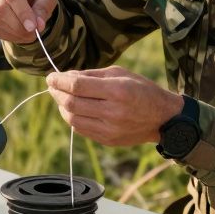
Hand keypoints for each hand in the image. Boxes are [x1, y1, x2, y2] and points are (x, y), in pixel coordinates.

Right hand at [0, 0, 57, 43]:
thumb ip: (43, 9)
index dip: (22, 12)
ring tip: (28, 34)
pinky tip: (17, 35)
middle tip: (32, 34)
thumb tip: (38, 26)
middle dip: (18, 25)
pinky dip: (6, 36)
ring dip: (13, 32)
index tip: (33, 27)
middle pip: (0, 8)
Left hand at [45, 66, 183, 146]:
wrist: (163, 118)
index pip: (77, 86)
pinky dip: (72, 118)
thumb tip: (66, 76)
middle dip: (56, 93)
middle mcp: (112, 111)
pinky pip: (81, 129)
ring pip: (72, 119)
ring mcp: (110, 129)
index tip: (51, 77)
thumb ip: (92, 75)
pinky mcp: (108, 140)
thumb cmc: (141, 89)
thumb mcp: (120, 73)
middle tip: (52, 86)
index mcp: (117, 90)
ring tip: (61, 97)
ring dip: (61, 106)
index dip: (59, 81)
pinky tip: (73, 109)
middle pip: (71, 103)